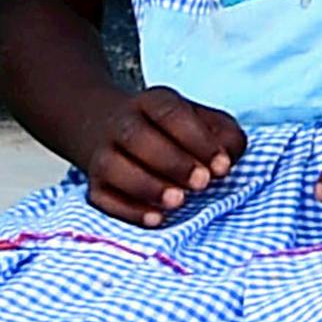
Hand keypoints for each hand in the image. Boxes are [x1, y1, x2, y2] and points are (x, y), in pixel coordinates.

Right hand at [75, 88, 248, 226]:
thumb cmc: (170, 130)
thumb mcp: (202, 121)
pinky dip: (128, 210)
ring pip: (113, 167)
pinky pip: (102, 197)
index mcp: (152, 102)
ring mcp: (103, 153)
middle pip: (137, 137)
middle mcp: (122, 124)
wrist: (106, 126)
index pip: (170, 112)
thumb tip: (226, 162)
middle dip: (173, 162)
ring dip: (146, 186)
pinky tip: (156, 219)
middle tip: (202, 183)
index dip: (197, 139)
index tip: (222, 166)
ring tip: (178, 201)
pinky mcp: (95, 184)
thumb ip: (225, 136)